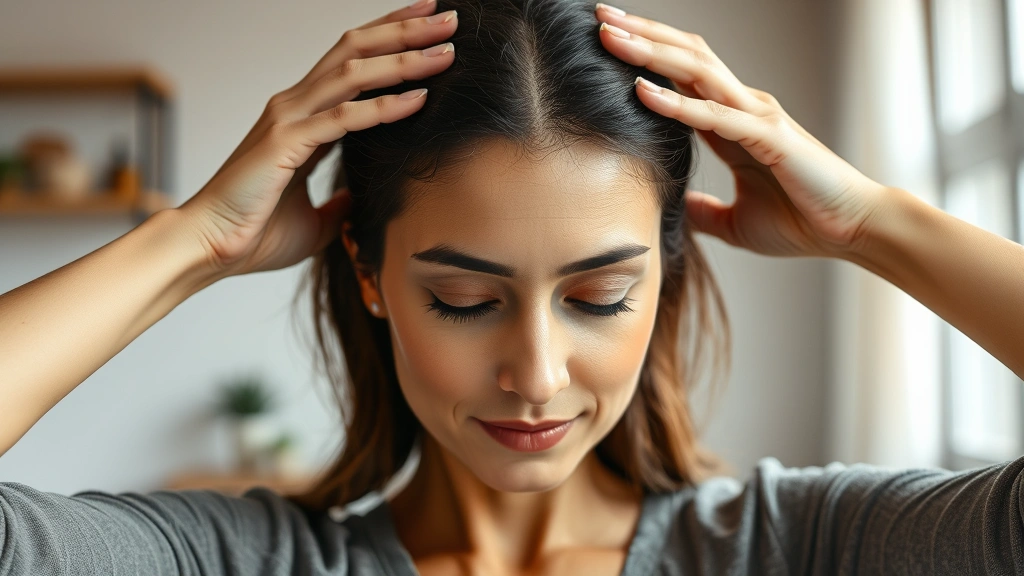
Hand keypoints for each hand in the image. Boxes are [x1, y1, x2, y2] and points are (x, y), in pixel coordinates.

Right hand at [177, 0, 456, 278]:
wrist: (208, 249)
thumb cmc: (254, 234)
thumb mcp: (315, 219)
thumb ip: (338, 203)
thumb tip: (359, 200)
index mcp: (300, 117)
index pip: (351, 63)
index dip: (389, 40)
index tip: (429, 27)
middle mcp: (294, 106)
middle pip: (355, 50)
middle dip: (404, 30)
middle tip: (449, 18)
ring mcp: (288, 119)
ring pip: (353, 72)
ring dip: (403, 58)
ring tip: (445, 49)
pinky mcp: (286, 143)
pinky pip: (345, 117)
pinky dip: (385, 106)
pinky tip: (420, 98)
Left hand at [594, 4, 888, 258]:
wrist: (854, 231)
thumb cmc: (803, 222)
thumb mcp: (735, 221)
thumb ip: (704, 211)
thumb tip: (676, 209)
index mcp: (732, 122)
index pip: (682, 76)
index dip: (645, 54)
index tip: (607, 41)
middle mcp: (743, 108)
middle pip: (685, 57)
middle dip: (641, 35)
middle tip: (599, 18)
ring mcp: (757, 117)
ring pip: (696, 72)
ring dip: (649, 53)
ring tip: (610, 37)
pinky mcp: (769, 138)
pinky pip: (714, 116)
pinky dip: (676, 103)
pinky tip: (641, 90)